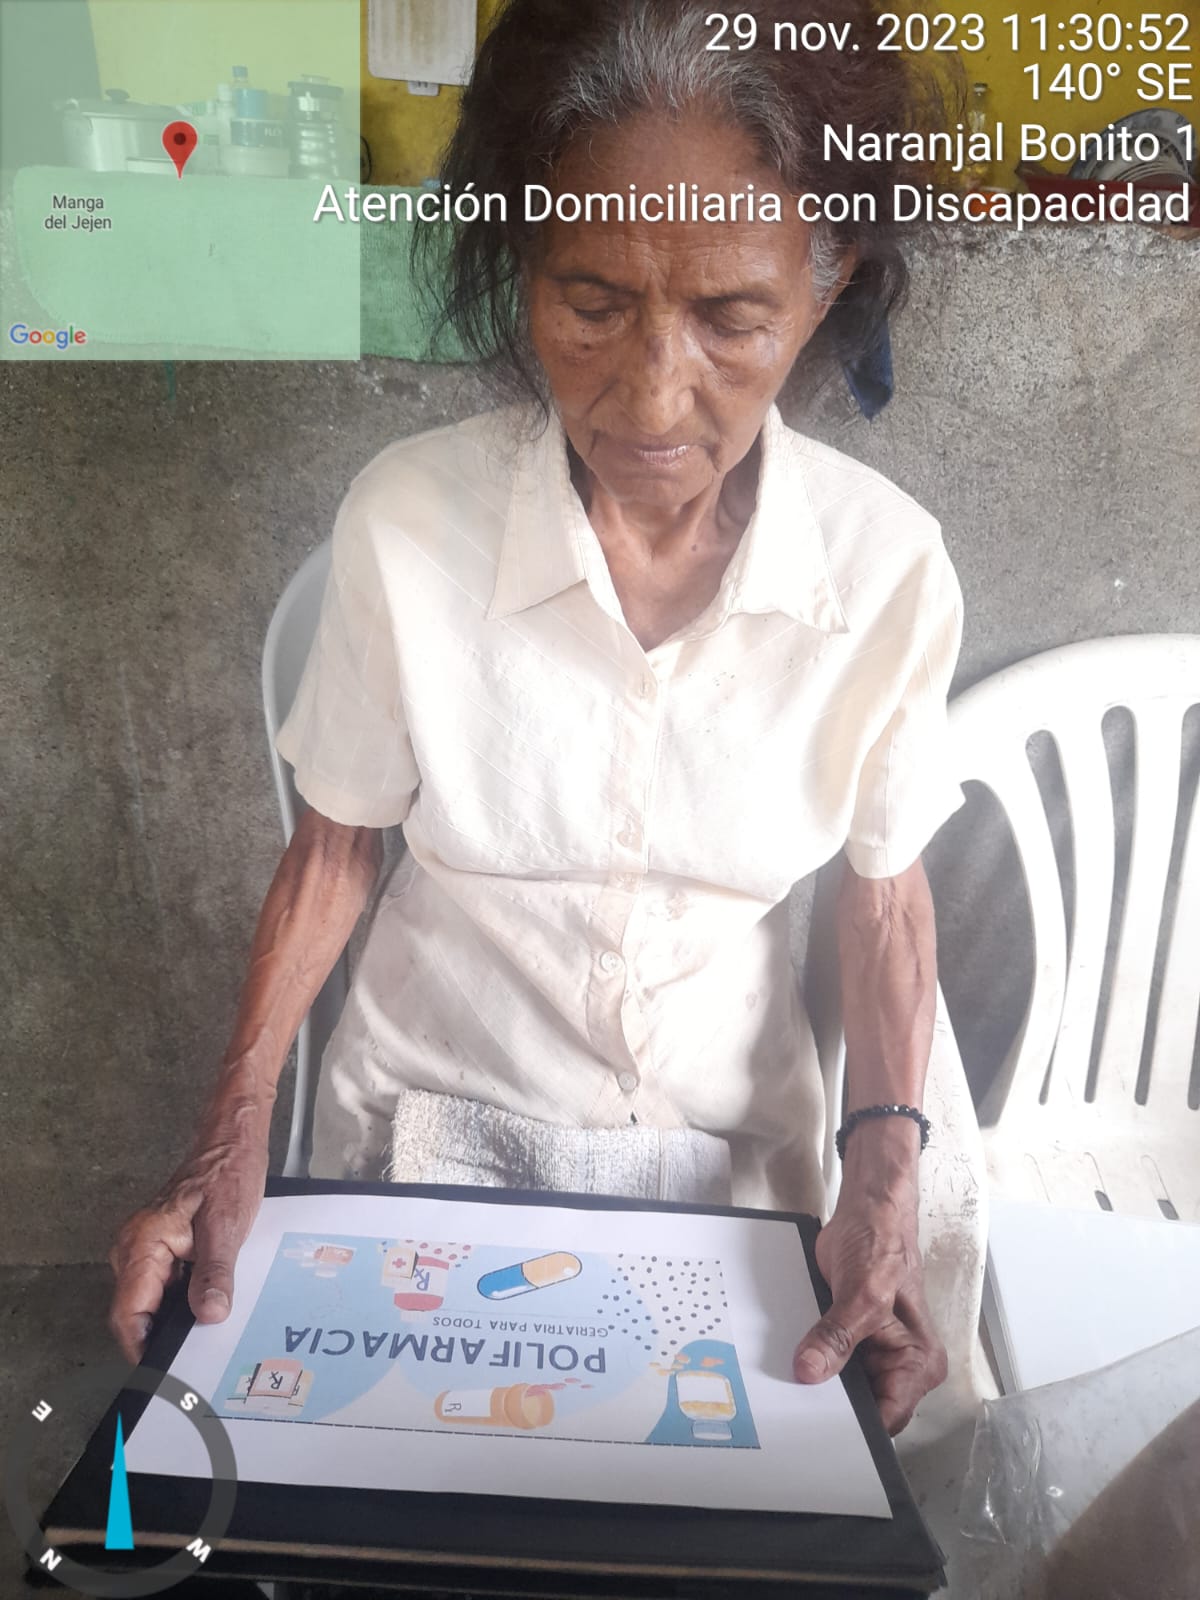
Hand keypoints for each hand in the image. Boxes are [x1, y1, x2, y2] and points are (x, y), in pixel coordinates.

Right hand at [108, 1112, 268, 1363]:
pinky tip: (211, 1308)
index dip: (145, 1348)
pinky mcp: (162, 1248)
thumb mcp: (226, 1227)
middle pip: (138, 1313)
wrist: (231, 1141)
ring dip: (177, 1320)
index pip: (128, 1314)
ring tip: (209, 1341)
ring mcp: (146, 1250)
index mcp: (141, 1246)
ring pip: (153, 1302)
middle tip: (199, 1362)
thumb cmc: (228, 1175)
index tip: (169, 1375)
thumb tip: (208, 1317)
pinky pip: (166, 1286)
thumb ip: (214, 1273)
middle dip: (165, 1339)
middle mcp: (133, 1251)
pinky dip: (185, 1300)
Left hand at [792, 1124, 946, 1434]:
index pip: (887, 1417)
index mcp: (918, 1363)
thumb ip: (838, 1336)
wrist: (867, 1209)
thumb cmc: (881, 1243)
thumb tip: (810, 1372)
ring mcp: (873, 1354)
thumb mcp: (863, 1292)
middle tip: (790, 1409)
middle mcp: (900, 1366)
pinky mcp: (849, 1339)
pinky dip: (808, 1360)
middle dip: (829, 1405)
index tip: (815, 1428)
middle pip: (862, 1407)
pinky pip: (826, 1362)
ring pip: (840, 1387)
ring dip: (815, 1382)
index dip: (854, 1426)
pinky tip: (785, 1361)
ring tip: (782, 1386)